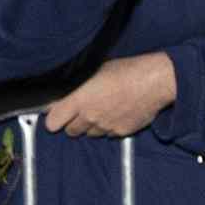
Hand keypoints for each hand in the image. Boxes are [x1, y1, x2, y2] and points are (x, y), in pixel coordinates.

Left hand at [44, 52, 176, 137]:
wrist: (153, 82)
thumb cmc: (123, 71)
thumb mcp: (91, 72)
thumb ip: (73, 88)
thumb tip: (58, 97)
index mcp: (78, 100)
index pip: (52, 122)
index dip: (53, 118)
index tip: (56, 112)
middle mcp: (89, 116)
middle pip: (70, 131)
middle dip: (71, 122)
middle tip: (79, 110)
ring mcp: (105, 127)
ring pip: (89, 134)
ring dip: (89, 126)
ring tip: (99, 109)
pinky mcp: (120, 132)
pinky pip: (107, 134)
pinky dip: (107, 128)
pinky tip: (114, 113)